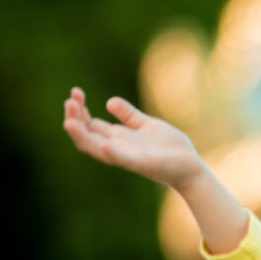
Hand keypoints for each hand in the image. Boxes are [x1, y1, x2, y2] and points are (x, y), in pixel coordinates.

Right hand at [63, 87, 205, 189]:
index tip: (75, 92)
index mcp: (119, 139)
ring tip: (70, 122)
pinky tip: (104, 144)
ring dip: (83, 136)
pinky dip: (113, 153)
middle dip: (75, 120)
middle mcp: (119, 149)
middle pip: (87, 136)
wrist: (192, 167)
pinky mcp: (144, 164)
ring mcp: (129, 157)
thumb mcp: (147, 126)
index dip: (79, 110)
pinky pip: (125, 160)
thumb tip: (109, 102)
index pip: (90, 125)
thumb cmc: (170, 148)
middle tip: (69, 102)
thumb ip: (129, 116)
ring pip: (97, 149)